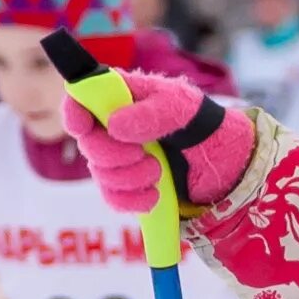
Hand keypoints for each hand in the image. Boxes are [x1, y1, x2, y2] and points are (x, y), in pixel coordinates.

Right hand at [58, 69, 255, 214]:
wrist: (224, 162)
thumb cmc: (201, 123)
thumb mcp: (181, 109)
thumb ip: (149, 114)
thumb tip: (114, 126)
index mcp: (121, 97)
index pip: (80, 98)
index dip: (74, 113)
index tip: (82, 128)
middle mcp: (112, 127)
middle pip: (88, 144)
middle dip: (114, 155)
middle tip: (143, 155)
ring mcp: (118, 158)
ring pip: (101, 175)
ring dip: (130, 178)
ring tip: (158, 171)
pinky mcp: (128, 187)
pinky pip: (114, 199)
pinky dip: (133, 201)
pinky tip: (155, 195)